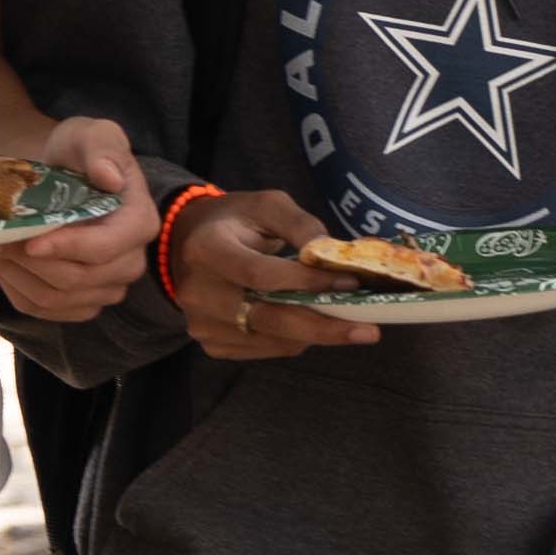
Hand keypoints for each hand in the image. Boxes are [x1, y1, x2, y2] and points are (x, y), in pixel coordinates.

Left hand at [0, 113, 148, 323]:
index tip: (29, 240)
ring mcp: (107, 287)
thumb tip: (110, 178)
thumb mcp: (92, 134)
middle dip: (28, 260)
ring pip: (56, 298)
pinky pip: (43, 309)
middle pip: (77, 279)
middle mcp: (130, 262)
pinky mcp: (80, 302)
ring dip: (15, 274)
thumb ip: (103, 148)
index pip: (105, 249)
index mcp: (140, 223)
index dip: (66, 248)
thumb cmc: (80, 153)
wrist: (66, 175)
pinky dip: (13, 287)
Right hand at [169, 188, 383, 354]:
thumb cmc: (235, 221)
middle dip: (323, 326)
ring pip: (271, 339)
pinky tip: (311, 325)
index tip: (351, 283)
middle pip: (267, 317)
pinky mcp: (210, 343)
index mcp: (207, 249)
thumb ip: (300, 224)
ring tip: (348, 325)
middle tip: (368, 331)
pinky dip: (294, 341)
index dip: (307, 282)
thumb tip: (331, 254)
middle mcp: (197, 291)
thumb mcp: (266, 204)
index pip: (261, 274)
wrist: (187, 244)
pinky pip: (263, 349)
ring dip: (314, 334)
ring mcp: (201, 323)